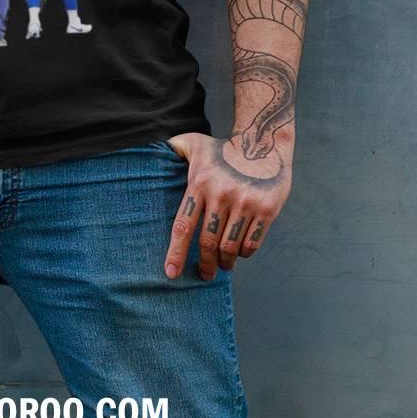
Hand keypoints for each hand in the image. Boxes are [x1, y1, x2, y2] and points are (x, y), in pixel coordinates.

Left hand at [162, 132, 291, 281]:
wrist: (263, 143)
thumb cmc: (223, 149)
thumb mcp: (193, 143)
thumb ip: (172, 149)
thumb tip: (149, 154)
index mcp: (199, 183)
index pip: (183, 225)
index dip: (176, 252)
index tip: (171, 273)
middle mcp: (221, 194)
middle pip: (207, 242)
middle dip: (205, 264)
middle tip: (204, 274)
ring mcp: (245, 202)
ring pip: (230, 247)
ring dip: (225, 262)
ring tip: (223, 264)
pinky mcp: (266, 210)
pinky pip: (251, 244)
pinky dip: (244, 253)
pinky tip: (240, 251)